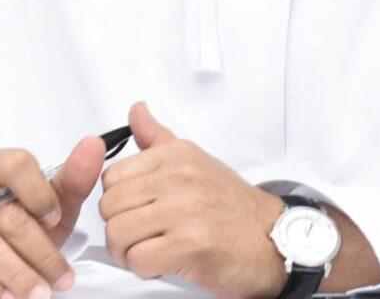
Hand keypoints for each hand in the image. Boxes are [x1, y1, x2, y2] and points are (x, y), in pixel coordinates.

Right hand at [0, 134, 105, 298]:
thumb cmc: (20, 222)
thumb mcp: (52, 203)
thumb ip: (74, 178)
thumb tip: (94, 145)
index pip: (17, 165)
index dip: (40, 194)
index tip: (57, 221)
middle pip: (6, 214)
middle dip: (39, 252)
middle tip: (61, 279)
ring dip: (17, 274)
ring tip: (40, 293)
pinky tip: (7, 297)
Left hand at [99, 101, 286, 298]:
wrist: (269, 238)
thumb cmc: (231, 204)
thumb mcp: (194, 160)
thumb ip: (157, 138)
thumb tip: (136, 110)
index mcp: (176, 155)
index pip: (112, 177)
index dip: (119, 200)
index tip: (137, 209)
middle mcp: (180, 177)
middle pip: (110, 206)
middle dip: (120, 228)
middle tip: (143, 235)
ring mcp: (184, 209)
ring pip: (118, 234)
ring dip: (128, 252)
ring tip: (151, 248)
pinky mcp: (189, 244)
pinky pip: (137, 261)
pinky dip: (145, 269)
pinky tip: (164, 262)